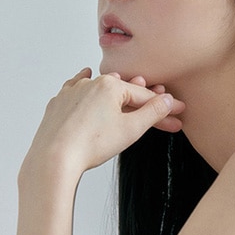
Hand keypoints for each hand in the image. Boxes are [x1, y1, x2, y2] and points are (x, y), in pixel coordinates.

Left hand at [23, 68, 184, 176]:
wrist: (54, 158)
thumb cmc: (91, 144)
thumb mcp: (131, 129)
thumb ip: (152, 112)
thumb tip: (167, 100)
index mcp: (110, 86)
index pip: (145, 97)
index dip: (165, 107)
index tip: (179, 112)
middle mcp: (90, 83)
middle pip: (126, 95)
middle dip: (146, 105)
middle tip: (163, 116)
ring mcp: (72, 92)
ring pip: (101, 89)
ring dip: (119, 92)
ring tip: (134, 86)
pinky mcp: (59, 103)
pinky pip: (75, 87)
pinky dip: (85, 83)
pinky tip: (86, 75)